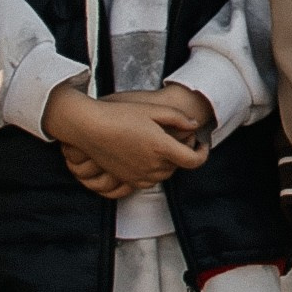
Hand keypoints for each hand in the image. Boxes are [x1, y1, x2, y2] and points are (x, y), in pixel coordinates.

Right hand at [41, 80, 212, 193]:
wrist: (89, 127)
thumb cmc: (120, 114)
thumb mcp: (153, 110)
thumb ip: (179, 118)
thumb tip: (194, 125)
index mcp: (162, 148)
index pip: (194, 161)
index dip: (202, 153)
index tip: (201, 144)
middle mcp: (152, 166)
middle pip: (178, 166)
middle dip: (182, 153)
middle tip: (178, 137)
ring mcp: (138, 175)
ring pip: (164, 175)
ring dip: (168, 163)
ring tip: (161, 144)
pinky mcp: (126, 179)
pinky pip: (148, 181)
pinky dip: (152, 171)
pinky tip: (147, 156)